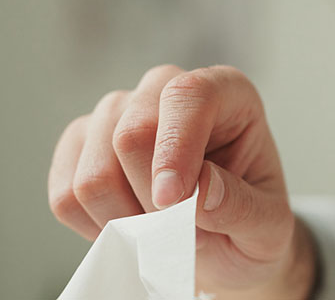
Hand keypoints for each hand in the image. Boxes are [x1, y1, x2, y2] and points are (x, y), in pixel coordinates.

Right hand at [48, 65, 315, 298]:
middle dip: (153, 200)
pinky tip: (132, 228)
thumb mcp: (268, 225)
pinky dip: (96, 227)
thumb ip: (241, 206)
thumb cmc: (250, 223)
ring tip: (164, 231)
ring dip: (127, 220)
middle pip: (130, 134)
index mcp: (225, 92)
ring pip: (94, 172)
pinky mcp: (79, 147)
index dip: (175, 147)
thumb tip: (201, 188)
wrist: (225, 243)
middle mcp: (163, 90)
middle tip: (186, 230)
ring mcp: (115, 114)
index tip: (174, 201)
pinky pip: (65, 195)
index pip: (187, 95)